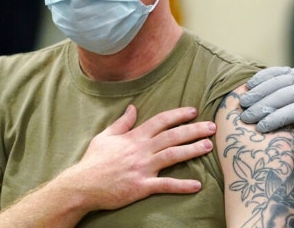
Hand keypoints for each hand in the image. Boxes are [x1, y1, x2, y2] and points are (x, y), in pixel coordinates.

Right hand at [55, 105, 215, 211]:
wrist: (81, 186)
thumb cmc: (92, 162)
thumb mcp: (105, 137)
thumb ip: (122, 123)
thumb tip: (133, 107)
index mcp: (134, 137)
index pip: (160, 121)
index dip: (178, 115)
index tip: (194, 111)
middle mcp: (141, 150)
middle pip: (172, 136)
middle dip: (194, 130)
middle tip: (212, 127)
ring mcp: (142, 168)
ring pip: (172, 155)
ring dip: (192, 150)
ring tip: (208, 146)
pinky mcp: (141, 186)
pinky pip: (165, 185)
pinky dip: (181, 185)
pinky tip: (197, 185)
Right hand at [239, 67, 293, 175]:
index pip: (293, 111)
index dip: (275, 119)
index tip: (259, 128)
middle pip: (282, 96)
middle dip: (261, 107)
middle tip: (244, 118)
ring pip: (278, 82)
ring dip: (258, 91)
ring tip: (241, 102)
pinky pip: (278, 71)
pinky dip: (262, 77)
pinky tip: (248, 85)